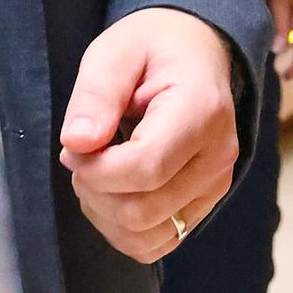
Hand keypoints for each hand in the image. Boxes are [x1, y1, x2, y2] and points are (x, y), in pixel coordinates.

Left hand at [56, 5, 238, 261]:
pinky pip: (156, 244)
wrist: (196, 52)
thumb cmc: (152, 49)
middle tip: (83, 154)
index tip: (75, 145)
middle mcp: (218, 156)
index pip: (146, 168)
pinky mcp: (204, 205)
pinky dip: (123, 230)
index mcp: (201, 111)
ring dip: (105, 214)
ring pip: (146, 236)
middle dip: (94, 190)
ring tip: (99, 171)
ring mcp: (215, 185)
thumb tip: (77, 143)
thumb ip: (95, 95)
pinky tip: (115, 193)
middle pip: (142, 210)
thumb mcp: (115, 52)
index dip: (95, 169)